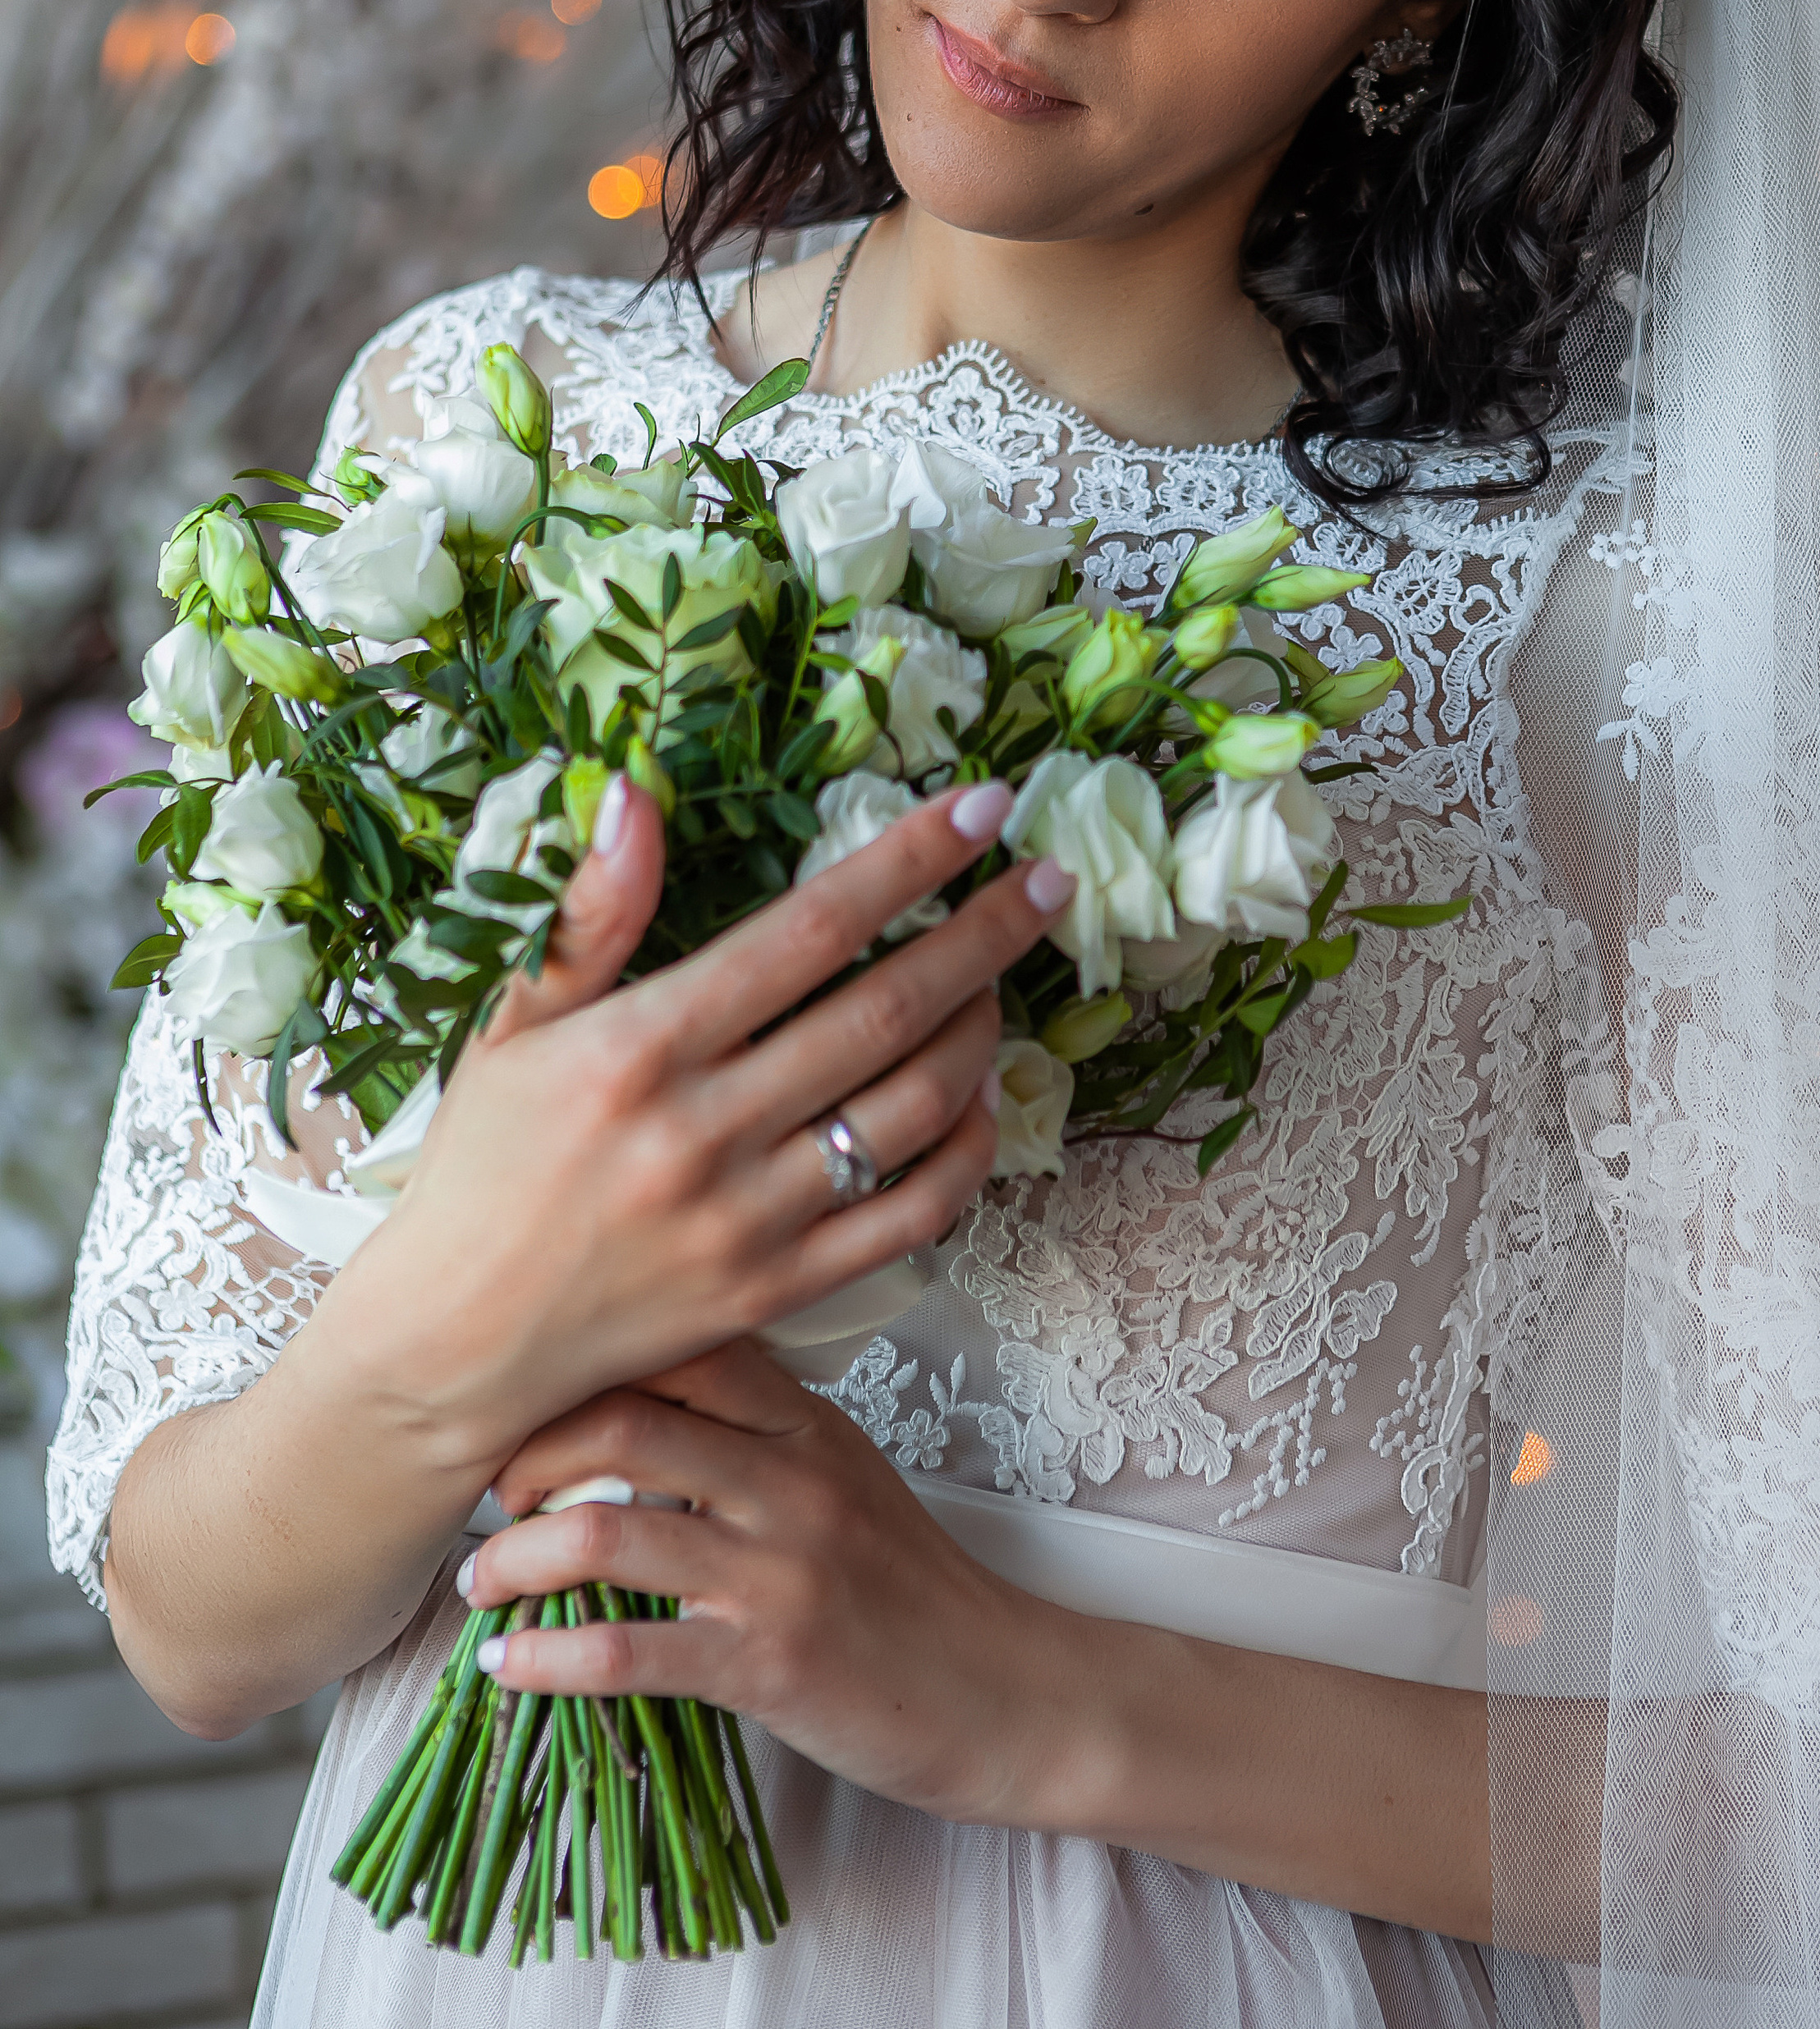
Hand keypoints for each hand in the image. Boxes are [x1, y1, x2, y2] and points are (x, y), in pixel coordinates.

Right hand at [318, 777, 1072, 1480]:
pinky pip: (912, 1216)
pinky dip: (967, 1151)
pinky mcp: (778, 1292)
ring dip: (981, 1031)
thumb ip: (591, 912)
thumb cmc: (480, 1167)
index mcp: (638, 1048)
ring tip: (1004, 978)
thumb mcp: (512, 1024)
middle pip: (886, 1012)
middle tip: (1049, 878)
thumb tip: (634, 791)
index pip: (807, 931)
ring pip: (914, 1110)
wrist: (450, 1348)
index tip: (983, 806)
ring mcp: (750, 1221)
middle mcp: (703, 1132)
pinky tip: (979, 1098)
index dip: (907, 861)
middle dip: (985, 935)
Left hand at [459, 1343, 1062, 1827]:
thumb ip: (755, 1437)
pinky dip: (547, 1659)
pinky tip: (509, 1664)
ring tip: (480, 1582)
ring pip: (604, 1533)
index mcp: (805, 1420)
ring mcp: (779, 1570)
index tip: (528, 1395)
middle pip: (620, 1422)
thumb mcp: (845, 1476)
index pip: (677, 1344)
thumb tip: (629, 1418)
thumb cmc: (911, 1587)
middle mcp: (789, 1477)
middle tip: (490, 1490)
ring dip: (513, 1559)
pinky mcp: (768, 1664)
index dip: (581, 1357)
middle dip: (524, 1453)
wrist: (1006, 1691)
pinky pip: (628, 1651)